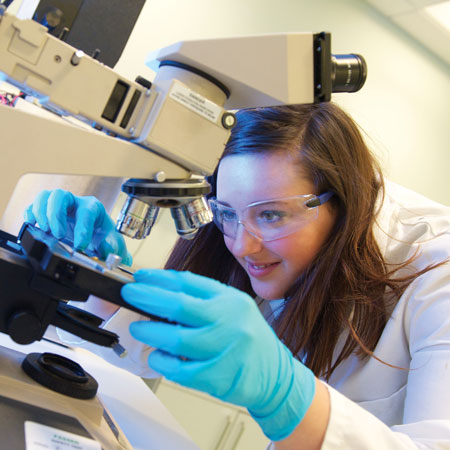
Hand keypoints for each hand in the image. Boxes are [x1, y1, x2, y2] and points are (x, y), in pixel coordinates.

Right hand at [25, 189, 130, 264]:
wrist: (102, 242)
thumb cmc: (107, 240)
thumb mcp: (114, 245)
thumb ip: (110, 246)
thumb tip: (101, 247)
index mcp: (94, 208)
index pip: (86, 212)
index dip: (82, 229)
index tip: (80, 246)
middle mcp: (76, 203)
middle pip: (60, 195)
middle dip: (56, 215)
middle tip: (58, 235)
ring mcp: (61, 207)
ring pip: (45, 196)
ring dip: (41, 213)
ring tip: (44, 231)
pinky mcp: (49, 214)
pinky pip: (34, 206)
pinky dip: (30, 214)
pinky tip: (32, 225)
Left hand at [121, 269, 315, 440]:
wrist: (276, 375)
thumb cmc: (249, 338)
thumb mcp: (234, 307)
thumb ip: (203, 298)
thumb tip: (163, 289)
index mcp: (230, 300)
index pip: (188, 283)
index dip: (159, 279)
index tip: (140, 278)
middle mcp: (229, 322)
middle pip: (179, 305)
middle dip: (148, 298)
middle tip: (129, 294)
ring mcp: (223, 350)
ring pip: (176, 339)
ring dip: (150, 331)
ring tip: (139, 327)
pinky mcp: (217, 377)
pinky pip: (179, 369)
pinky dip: (162, 361)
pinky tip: (157, 355)